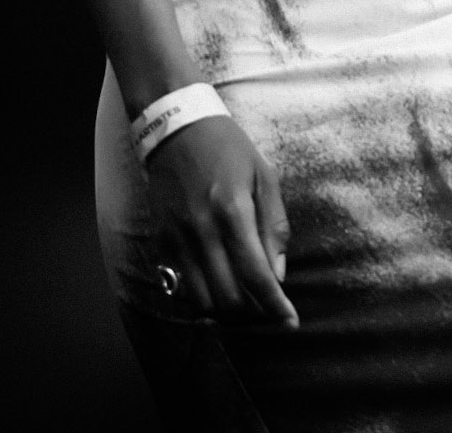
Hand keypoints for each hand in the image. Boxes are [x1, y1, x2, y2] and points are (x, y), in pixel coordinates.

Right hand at [146, 115, 298, 327]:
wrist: (177, 129)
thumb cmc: (228, 149)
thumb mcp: (264, 175)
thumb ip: (274, 225)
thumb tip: (278, 273)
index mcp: (233, 210)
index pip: (255, 275)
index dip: (274, 306)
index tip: (289, 322)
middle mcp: (202, 231)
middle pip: (228, 298)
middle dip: (254, 314)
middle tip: (270, 311)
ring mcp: (178, 239)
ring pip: (202, 301)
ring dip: (228, 312)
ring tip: (247, 304)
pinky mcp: (162, 242)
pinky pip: (182, 287)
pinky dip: (203, 299)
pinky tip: (220, 291)